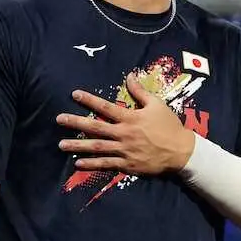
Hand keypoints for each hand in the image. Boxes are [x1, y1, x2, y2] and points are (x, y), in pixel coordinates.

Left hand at [57, 73, 195, 176]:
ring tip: (61, 144)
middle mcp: (124, 134)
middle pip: (96, 127)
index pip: (105, 107)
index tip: (74, 94)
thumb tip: (129, 76)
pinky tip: (78, 163)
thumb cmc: (169, 125)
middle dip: (76, 123)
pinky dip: (92, 164)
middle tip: (59, 119)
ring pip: (97, 147)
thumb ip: (140, 92)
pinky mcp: (127, 164)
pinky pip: (106, 164)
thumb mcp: (157, 104)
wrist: (181, 151)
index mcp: (130, 118)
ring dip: (78, 146)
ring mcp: (124, 150)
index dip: (89, 100)